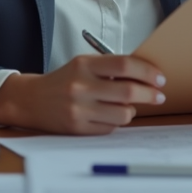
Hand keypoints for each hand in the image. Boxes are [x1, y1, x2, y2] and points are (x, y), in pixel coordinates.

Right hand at [0, 54, 165, 134]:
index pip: (125, 64)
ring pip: (123, 113)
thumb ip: (110, 68)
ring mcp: (79, 109)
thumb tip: (146, 75)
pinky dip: (117, 122)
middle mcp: (81, 86)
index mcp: (84, 65)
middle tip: (159, 95)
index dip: (147, 71)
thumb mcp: (83, 65)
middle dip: (150, 94)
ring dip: (133, 110)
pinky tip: (110, 115)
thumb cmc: (64, 81)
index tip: (159, 78)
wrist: (31, 100)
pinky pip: (110, 128)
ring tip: (130, 106)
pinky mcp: (77, 128)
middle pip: (128, 91)